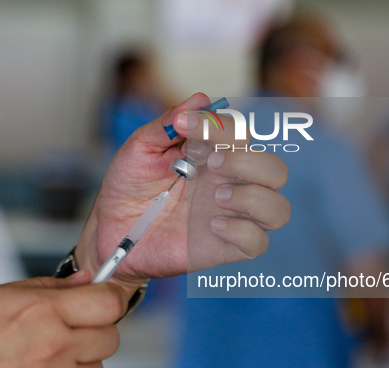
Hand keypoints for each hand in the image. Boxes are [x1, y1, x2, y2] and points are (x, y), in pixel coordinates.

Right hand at [0, 271, 126, 367]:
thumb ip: (48, 288)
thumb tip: (84, 281)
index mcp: (42, 314)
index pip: (109, 303)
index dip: (109, 297)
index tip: (103, 296)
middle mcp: (53, 350)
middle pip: (111, 338)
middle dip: (97, 329)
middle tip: (74, 325)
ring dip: (83, 361)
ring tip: (52, 353)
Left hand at [77, 93, 290, 291]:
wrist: (110, 229)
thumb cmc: (128, 187)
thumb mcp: (141, 149)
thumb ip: (168, 124)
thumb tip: (200, 99)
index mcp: (214, 157)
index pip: (242, 135)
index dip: (219, 126)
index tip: (183, 125)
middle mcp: (230, 185)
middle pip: (276, 171)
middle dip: (249, 163)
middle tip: (211, 164)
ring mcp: (231, 217)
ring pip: (279, 210)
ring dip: (253, 198)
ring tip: (215, 196)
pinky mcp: (224, 247)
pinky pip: (258, 242)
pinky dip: (242, 231)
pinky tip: (211, 226)